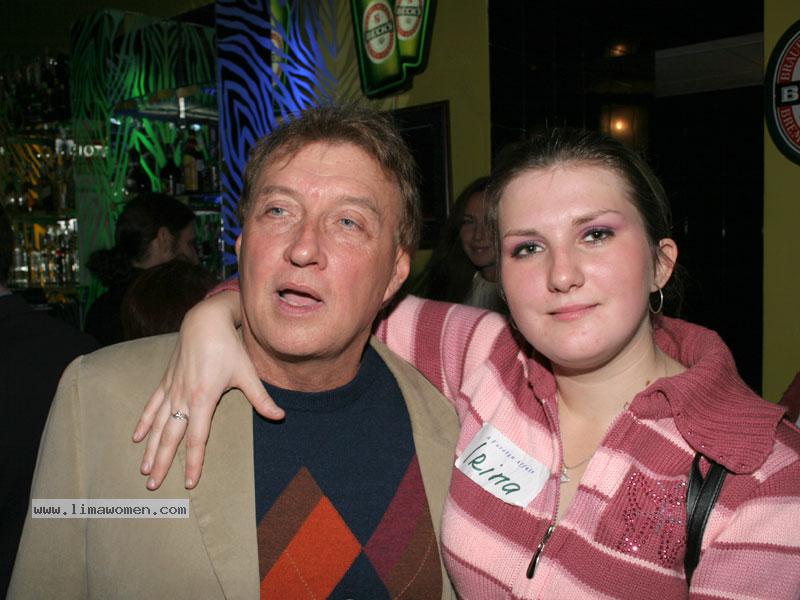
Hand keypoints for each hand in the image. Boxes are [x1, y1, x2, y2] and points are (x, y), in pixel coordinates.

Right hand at [132, 290, 283, 488]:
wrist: (205, 321)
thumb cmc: (229, 347)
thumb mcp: (247, 373)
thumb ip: (261, 398)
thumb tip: (280, 417)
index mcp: (203, 398)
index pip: (197, 438)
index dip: (194, 461)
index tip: (189, 482)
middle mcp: (183, 397)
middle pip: (170, 436)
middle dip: (163, 462)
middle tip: (153, 485)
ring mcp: (171, 389)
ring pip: (157, 424)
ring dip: (150, 448)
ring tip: (144, 469)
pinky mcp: (166, 380)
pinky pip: (151, 405)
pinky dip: (143, 422)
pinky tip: (136, 437)